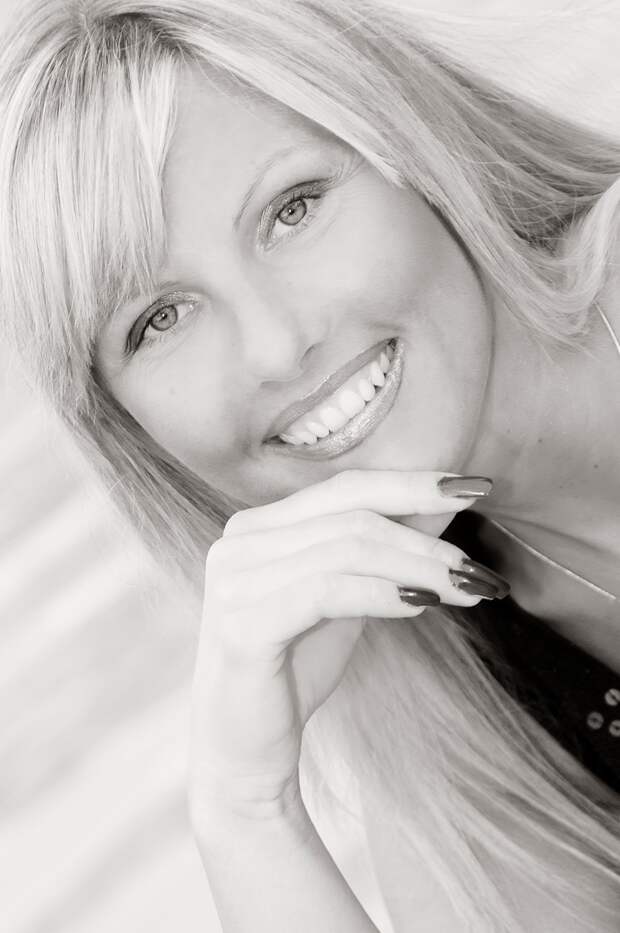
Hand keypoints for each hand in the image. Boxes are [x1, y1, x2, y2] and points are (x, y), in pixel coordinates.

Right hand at [187, 470, 504, 826]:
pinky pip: (326, 592)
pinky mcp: (242, 624)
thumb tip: (440, 510)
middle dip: (425, 539)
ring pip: (346, 552)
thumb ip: (379, 552)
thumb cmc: (294, 666)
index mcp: (258, 526)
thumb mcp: (345, 597)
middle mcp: (240, 542)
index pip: (346, 488)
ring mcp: (235, 581)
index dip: (412, 484)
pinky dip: (382, 594)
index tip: (474, 489)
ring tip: (464, 590)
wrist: (246, 747)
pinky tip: (422, 607)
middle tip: (477, 569)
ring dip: (417, 569)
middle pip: (351, 517)